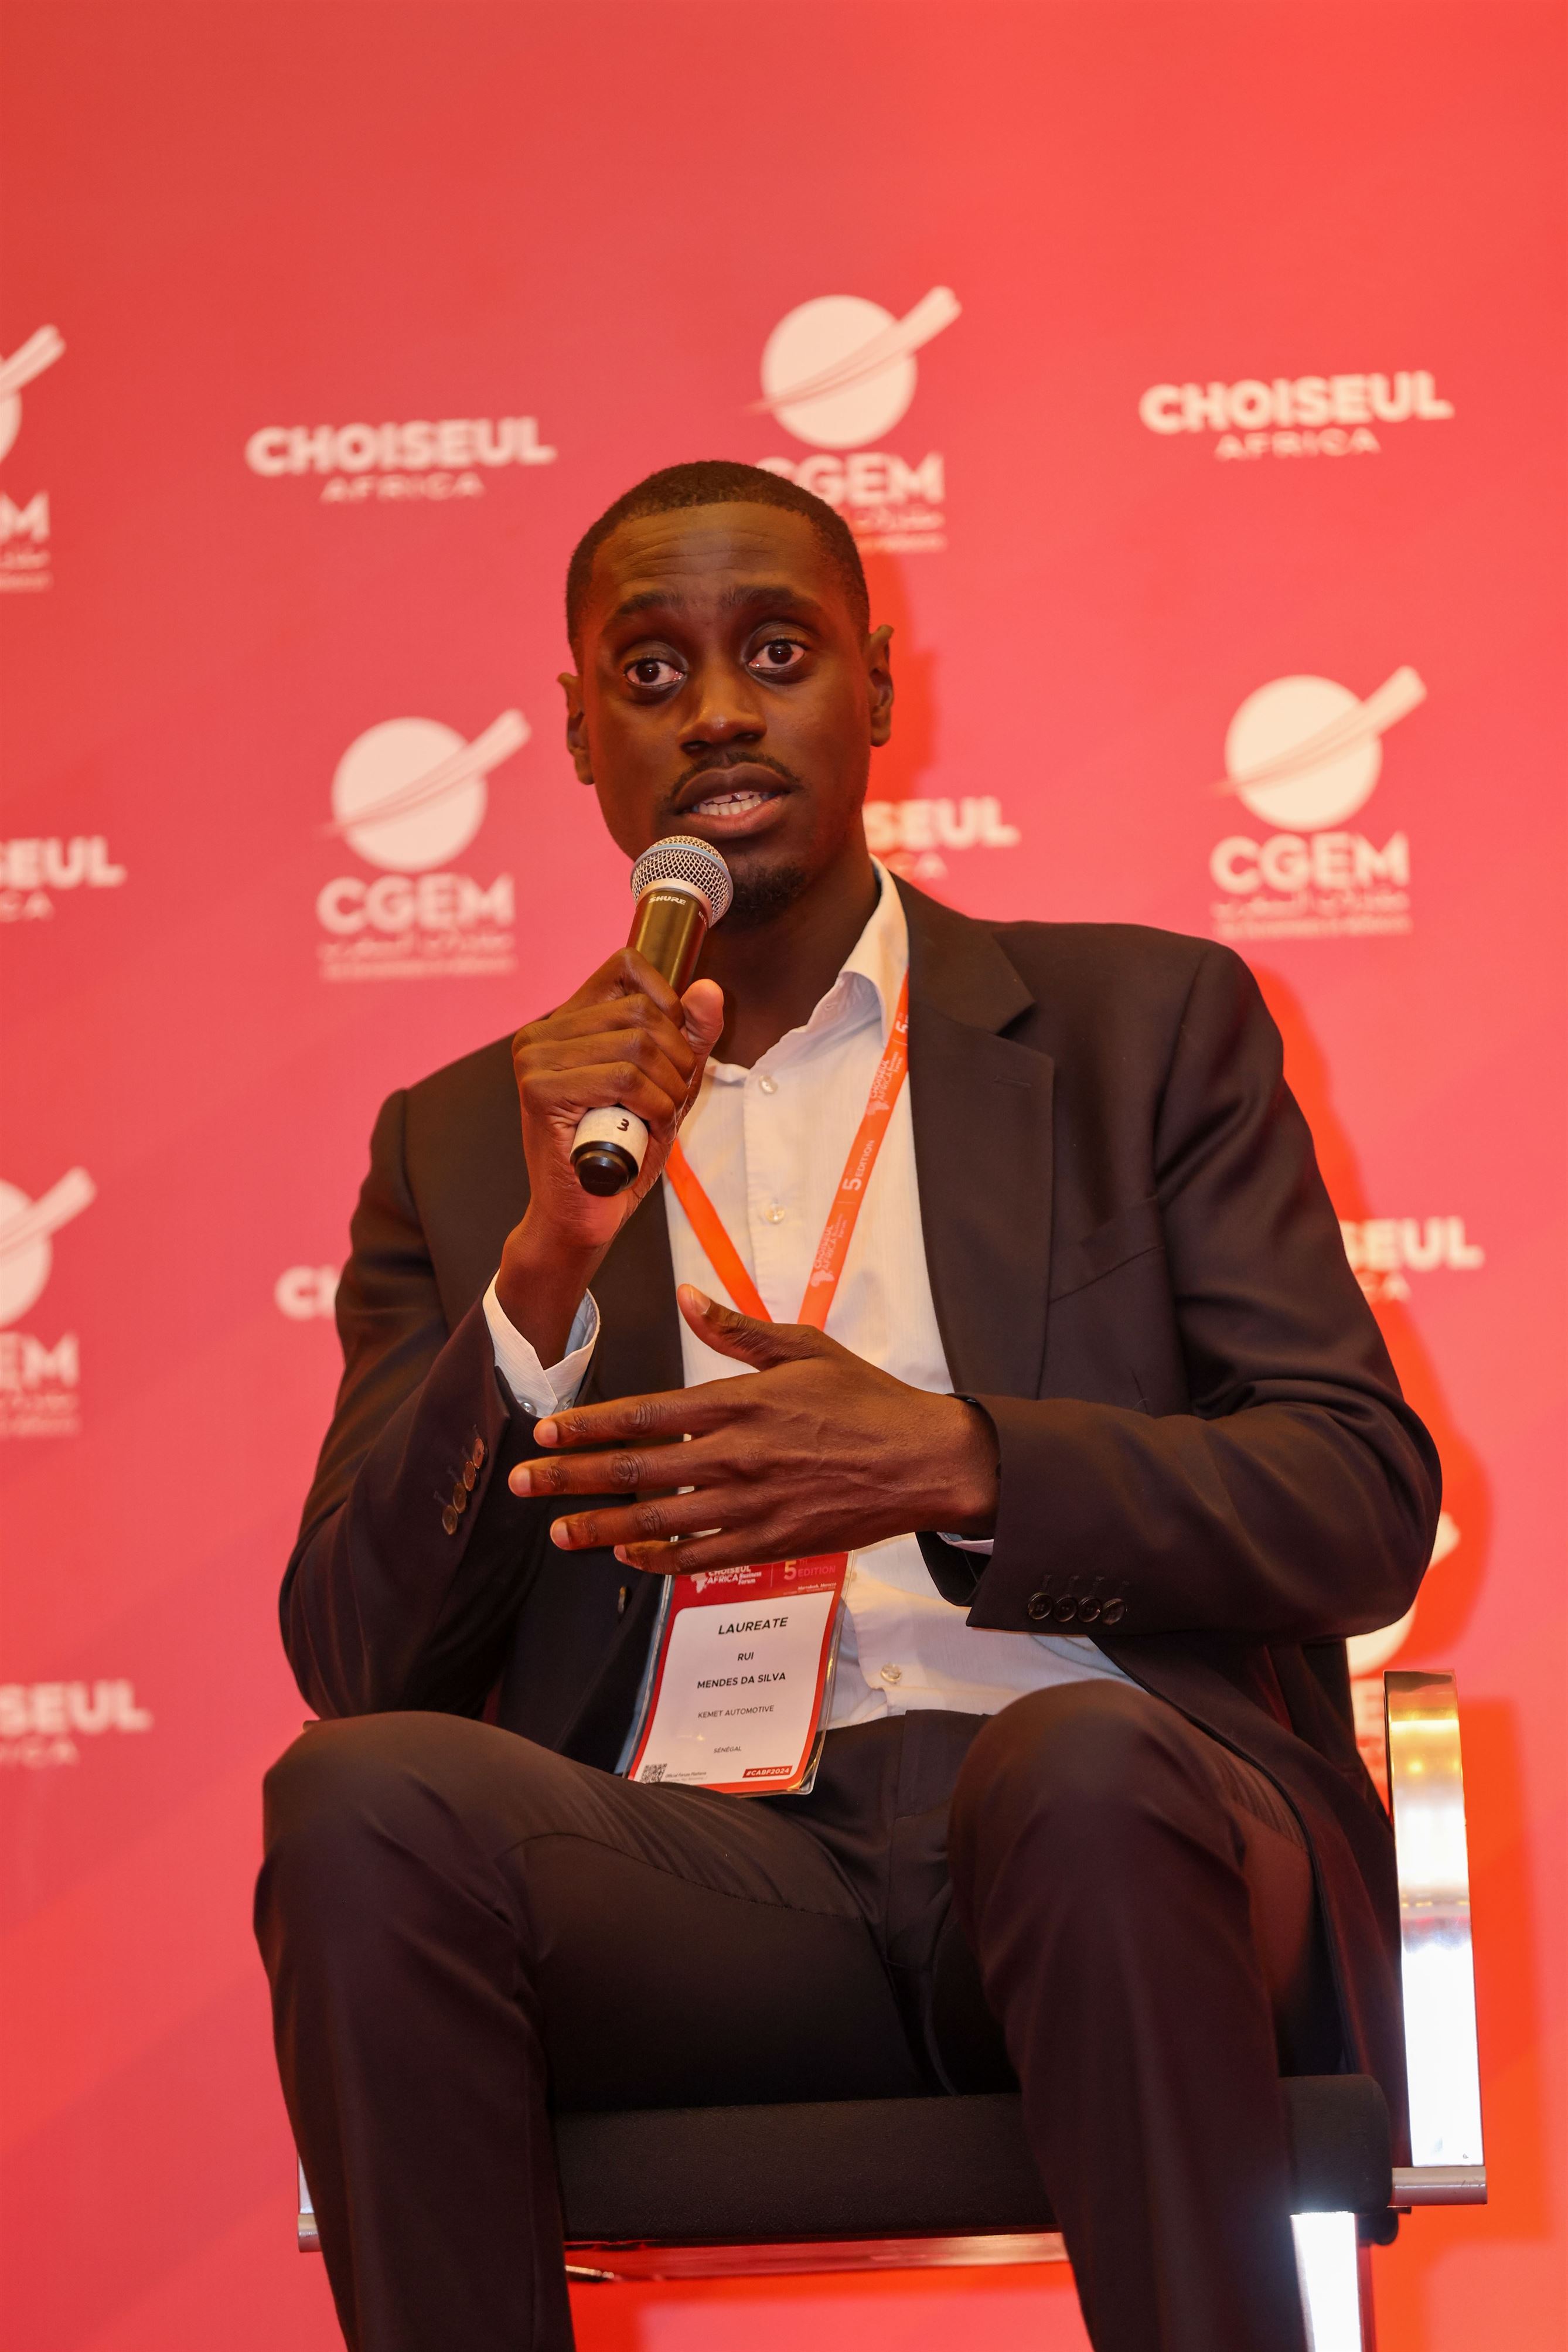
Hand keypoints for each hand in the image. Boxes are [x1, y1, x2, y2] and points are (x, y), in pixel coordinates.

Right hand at [495, 953, 724, 1360]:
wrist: (583, 1215)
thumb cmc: (622, 1151)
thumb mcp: (667, 1083)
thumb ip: (690, 1035)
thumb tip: (708, 989)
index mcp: (565, 1021)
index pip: (626, 966)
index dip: (667, 1003)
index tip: (670, 1051)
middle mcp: (542, 1032)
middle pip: (643, 1010)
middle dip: (677, 1060)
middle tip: (667, 1100)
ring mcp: (536, 1058)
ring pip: (639, 1044)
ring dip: (667, 1090)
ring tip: (654, 1118)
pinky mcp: (541, 1090)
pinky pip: (626, 1078)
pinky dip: (653, 1108)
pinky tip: (643, 1131)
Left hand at [506, 1285, 998, 1572]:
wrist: (924, 1461)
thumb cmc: (867, 1399)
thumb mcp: (804, 1347)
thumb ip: (736, 1329)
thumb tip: (686, 1298)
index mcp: (740, 1403)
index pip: (645, 1415)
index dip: (588, 1426)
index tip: (546, 1434)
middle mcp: (737, 1456)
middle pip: (637, 1471)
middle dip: (572, 1478)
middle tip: (523, 1484)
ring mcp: (752, 1505)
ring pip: (659, 1521)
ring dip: (601, 1528)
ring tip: (558, 1532)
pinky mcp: (772, 1540)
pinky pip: (702, 1556)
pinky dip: (660, 1560)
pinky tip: (629, 1557)